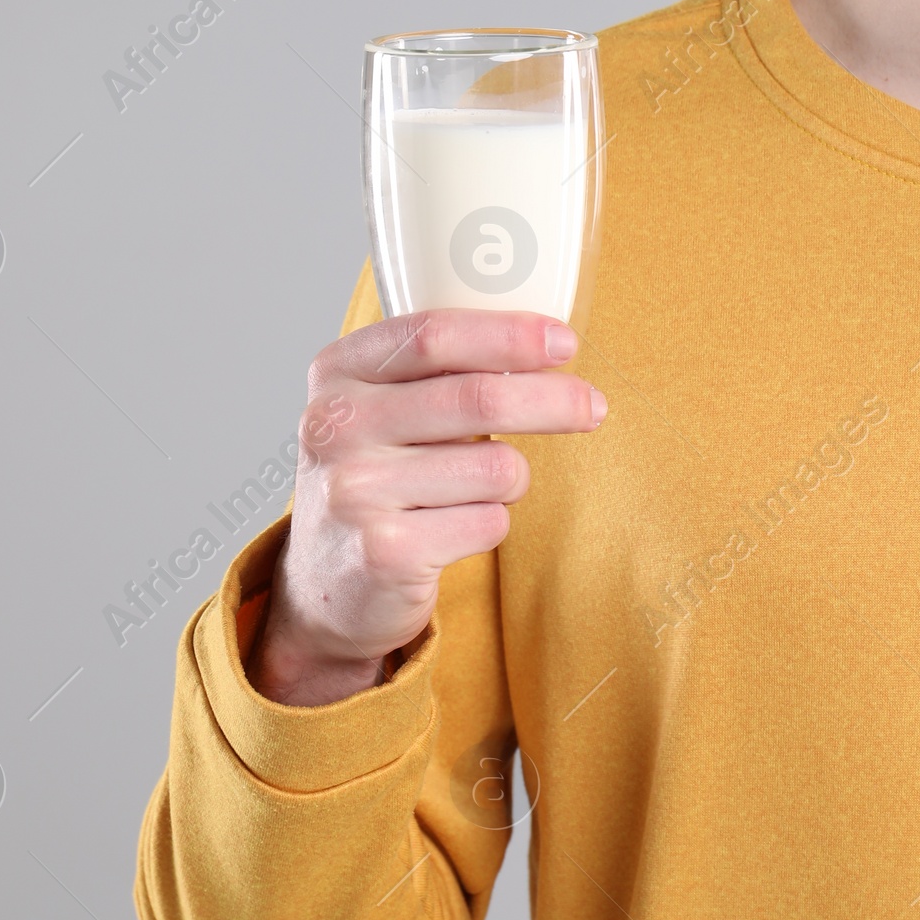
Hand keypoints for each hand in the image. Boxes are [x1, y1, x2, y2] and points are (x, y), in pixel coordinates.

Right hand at [248, 310, 605, 706]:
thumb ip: (440, 367)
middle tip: (593, 405)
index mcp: (336, 372)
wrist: (325, 585)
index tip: (565, 341)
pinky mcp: (385, 552)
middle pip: (477, 397)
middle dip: (553, 400)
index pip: (433, 334)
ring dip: (511, 479)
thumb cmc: (376, 476)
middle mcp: (335, 426)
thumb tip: (547, 342)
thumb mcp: (381, 406)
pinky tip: (453, 530)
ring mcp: (354, 492)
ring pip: (495, 466)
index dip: (509, 334)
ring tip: (477, 489)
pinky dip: (491, 523)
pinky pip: (490, 521)